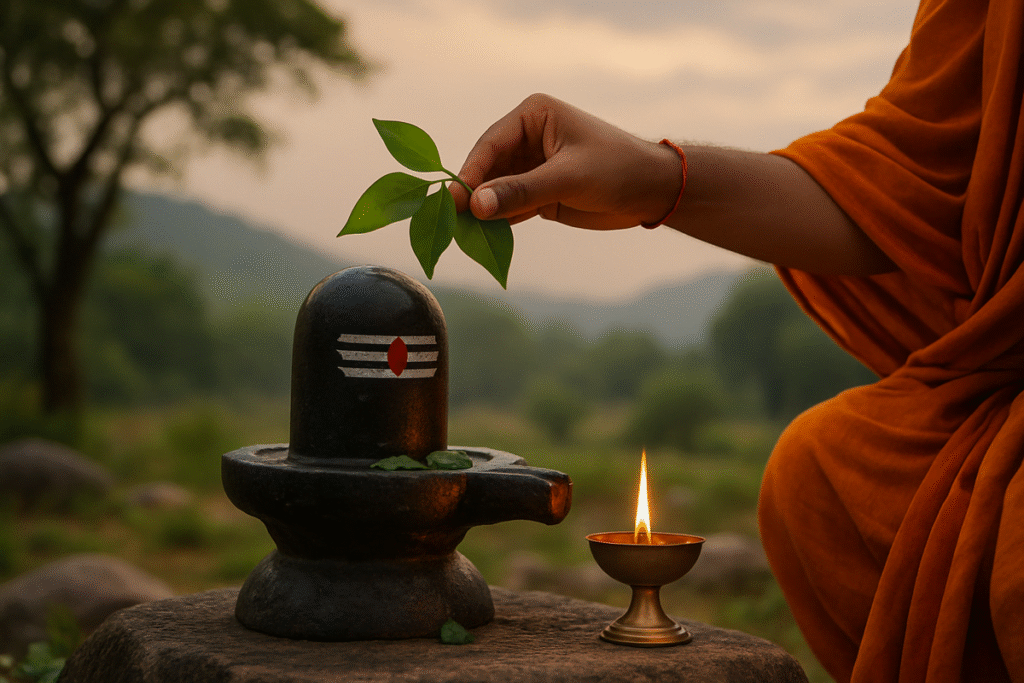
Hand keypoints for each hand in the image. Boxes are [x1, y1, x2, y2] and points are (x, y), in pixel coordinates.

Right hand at [449, 94, 682, 229]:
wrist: (653, 191)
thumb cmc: (618, 169)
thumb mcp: (568, 178)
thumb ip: (521, 191)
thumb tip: (476, 205)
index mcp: (532, 116)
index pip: (490, 144)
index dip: (470, 173)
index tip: (453, 200)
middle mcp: (526, 138)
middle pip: (487, 168)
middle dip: (472, 194)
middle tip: (449, 220)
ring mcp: (531, 166)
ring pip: (495, 190)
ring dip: (482, 212)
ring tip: (461, 233)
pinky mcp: (538, 192)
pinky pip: (509, 207)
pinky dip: (498, 222)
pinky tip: (482, 237)